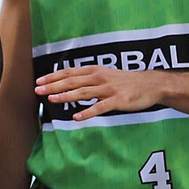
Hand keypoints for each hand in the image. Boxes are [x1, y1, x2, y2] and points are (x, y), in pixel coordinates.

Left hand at [34, 65, 163, 120]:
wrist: (150, 85)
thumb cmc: (125, 81)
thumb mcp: (105, 75)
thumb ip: (88, 78)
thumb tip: (69, 82)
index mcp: (95, 71)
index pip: (70, 72)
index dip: (54, 76)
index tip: (39, 81)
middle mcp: (99, 78)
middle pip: (73, 81)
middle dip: (54, 85)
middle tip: (38, 89)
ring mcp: (108, 89)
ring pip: (83, 92)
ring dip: (66, 96)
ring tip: (52, 100)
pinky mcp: (117, 101)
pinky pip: (100, 107)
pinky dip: (87, 112)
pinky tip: (76, 117)